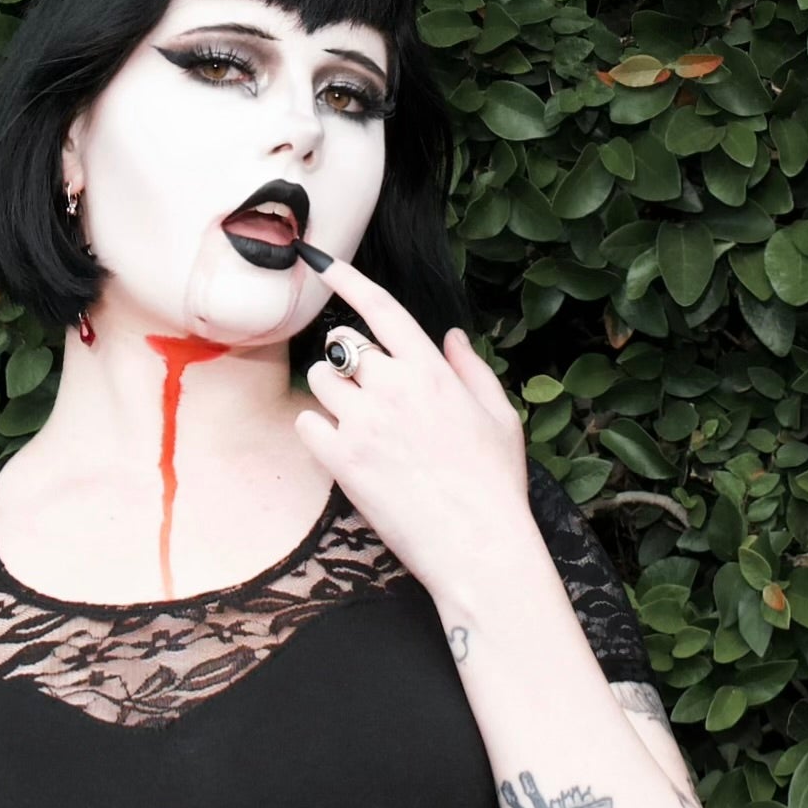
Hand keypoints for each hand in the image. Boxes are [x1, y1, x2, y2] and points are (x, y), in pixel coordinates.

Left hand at [293, 258, 539, 607]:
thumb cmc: (495, 484)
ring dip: (331, 392)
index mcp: (432, 372)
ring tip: (357, 422)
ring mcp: (364, 423)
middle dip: (346, 357)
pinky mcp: (342, 460)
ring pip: (319, 380)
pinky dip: (318, 430)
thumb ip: (472, 370)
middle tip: (364, 387)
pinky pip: (306, 424)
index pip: (382, 308)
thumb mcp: (501, 417)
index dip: (348, 279)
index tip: (321, 262)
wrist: (478, 545)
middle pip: (341, 344)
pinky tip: (342, 448)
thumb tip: (450, 337)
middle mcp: (394, 388)